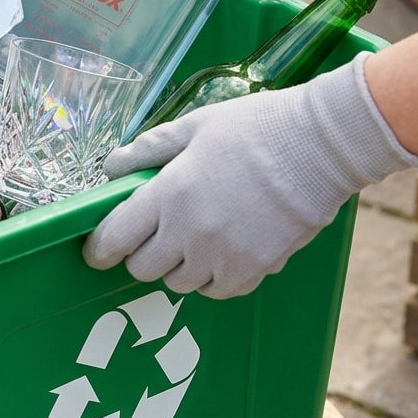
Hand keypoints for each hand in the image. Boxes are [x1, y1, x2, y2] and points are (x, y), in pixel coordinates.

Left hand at [83, 53, 417, 298]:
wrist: (320, 147)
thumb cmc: (255, 128)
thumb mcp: (194, 126)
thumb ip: (148, 149)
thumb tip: (113, 166)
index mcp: (169, 194)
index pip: (116, 238)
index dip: (100, 248)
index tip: (97, 249)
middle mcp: (191, 233)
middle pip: (142, 269)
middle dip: (140, 254)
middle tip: (151, 236)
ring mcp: (223, 257)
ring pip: (179, 283)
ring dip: (177, 266)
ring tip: (193, 237)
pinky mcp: (255, 270)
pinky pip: (217, 290)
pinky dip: (212, 277)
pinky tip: (222, 249)